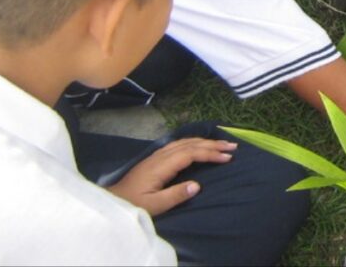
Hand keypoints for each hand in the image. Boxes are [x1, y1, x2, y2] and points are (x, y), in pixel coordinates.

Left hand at [108, 138, 235, 215]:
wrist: (112, 201)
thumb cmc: (133, 204)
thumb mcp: (154, 206)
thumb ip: (175, 195)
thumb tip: (198, 185)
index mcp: (162, 165)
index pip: (191, 153)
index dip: (210, 153)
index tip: (228, 157)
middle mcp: (160, 156)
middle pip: (190, 144)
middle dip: (213, 143)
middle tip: (233, 146)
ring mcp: (157, 156)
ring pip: (185, 142)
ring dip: (205, 141)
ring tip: (222, 143)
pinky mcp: (155, 159)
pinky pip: (179, 144)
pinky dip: (194, 142)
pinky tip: (199, 144)